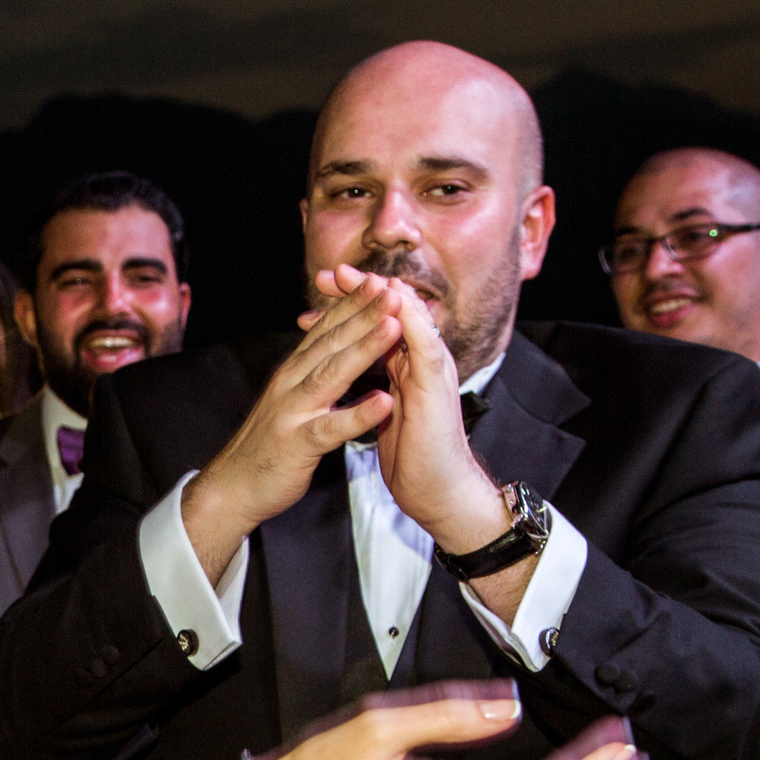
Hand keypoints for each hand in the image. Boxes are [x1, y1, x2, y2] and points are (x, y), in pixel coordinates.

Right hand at [180, 275, 400, 578]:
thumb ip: (312, 372)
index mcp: (293, 371)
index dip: (354, 304)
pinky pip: (330, 428)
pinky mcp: (296, 444)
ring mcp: (292, 412)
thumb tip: (336, 345)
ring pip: (332, 374)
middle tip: (395, 289)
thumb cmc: (267, 444)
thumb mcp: (290, 398)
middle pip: (332, 342)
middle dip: (365, 314)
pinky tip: (383, 402)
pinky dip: (357, 414)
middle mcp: (290, 383)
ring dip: (364, 349)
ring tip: (394, 327)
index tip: (382, 281)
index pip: (327, 329)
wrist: (231, 487)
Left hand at [321, 270, 505, 554]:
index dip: (349, 304)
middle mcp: (419, 361)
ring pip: (413, 322)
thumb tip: (352, 364)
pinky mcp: (438, 389)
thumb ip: (375, 380)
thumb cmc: (412, 452)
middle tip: (332, 272)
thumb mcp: (384, 408)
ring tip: (365, 277)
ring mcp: (432, 372)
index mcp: (403, 366)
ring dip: (389, 297)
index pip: (374, 324)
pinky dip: (414, 324)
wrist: (436, 488)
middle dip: (362, 292)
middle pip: (392, 314)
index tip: (321, 289)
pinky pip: (427, 348)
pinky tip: (399, 306)